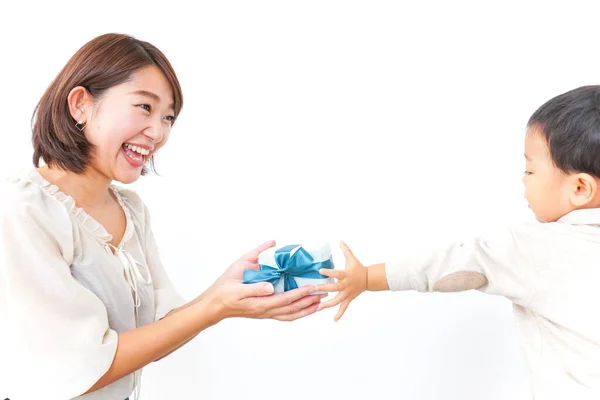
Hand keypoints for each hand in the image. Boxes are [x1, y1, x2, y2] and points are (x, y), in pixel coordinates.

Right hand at [205, 240, 323, 321]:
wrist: (214, 305)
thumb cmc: (224, 292)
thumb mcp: (237, 287)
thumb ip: (254, 287)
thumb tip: (270, 285)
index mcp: (260, 303)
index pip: (285, 299)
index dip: (300, 294)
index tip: (312, 288)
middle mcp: (265, 310)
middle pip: (292, 309)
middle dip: (309, 302)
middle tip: (323, 294)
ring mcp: (265, 313)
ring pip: (290, 314)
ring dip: (306, 310)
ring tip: (319, 304)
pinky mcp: (264, 312)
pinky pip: (284, 315)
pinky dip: (296, 313)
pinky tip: (304, 310)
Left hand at [314, 241, 366, 320]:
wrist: (369, 279)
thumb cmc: (358, 268)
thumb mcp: (351, 258)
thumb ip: (345, 250)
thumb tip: (339, 240)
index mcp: (345, 275)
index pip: (336, 273)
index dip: (328, 272)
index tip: (320, 271)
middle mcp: (346, 285)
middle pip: (334, 288)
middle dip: (324, 289)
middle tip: (314, 289)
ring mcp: (347, 293)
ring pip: (337, 300)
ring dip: (328, 304)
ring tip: (318, 308)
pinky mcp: (349, 298)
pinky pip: (344, 307)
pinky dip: (340, 314)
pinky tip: (334, 319)